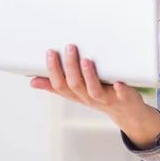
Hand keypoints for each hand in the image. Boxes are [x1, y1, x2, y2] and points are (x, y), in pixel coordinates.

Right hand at [30, 44, 159, 148]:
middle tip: (69, 48)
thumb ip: (56, 86)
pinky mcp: (123, 97)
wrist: (126, 112)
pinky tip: (118, 82)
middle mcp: (89, 98)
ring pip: (94, 90)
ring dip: (89, 75)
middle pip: (75, 85)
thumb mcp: (76, 93)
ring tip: (86, 60)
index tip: (50, 52)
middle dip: (70, 67)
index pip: (60, 85)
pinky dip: (119, 88)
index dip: (53, 70)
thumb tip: (33, 82)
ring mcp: (106, 99)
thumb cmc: (99, 97)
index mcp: (76, 95)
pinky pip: (120, 94)